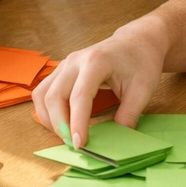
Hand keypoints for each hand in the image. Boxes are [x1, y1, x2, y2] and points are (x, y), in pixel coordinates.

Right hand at [33, 22, 165, 146]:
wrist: (136, 41)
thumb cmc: (141, 62)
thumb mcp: (143, 90)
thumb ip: (128, 116)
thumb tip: (115, 142)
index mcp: (96, 62)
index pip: (80, 96)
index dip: (77, 123)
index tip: (79, 145)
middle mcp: (74, 61)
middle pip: (54, 96)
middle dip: (59, 125)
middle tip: (73, 145)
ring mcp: (64, 64)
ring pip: (42, 95)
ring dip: (49, 119)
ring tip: (65, 136)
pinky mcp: (61, 70)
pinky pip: (43, 92)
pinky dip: (47, 111)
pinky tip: (60, 123)